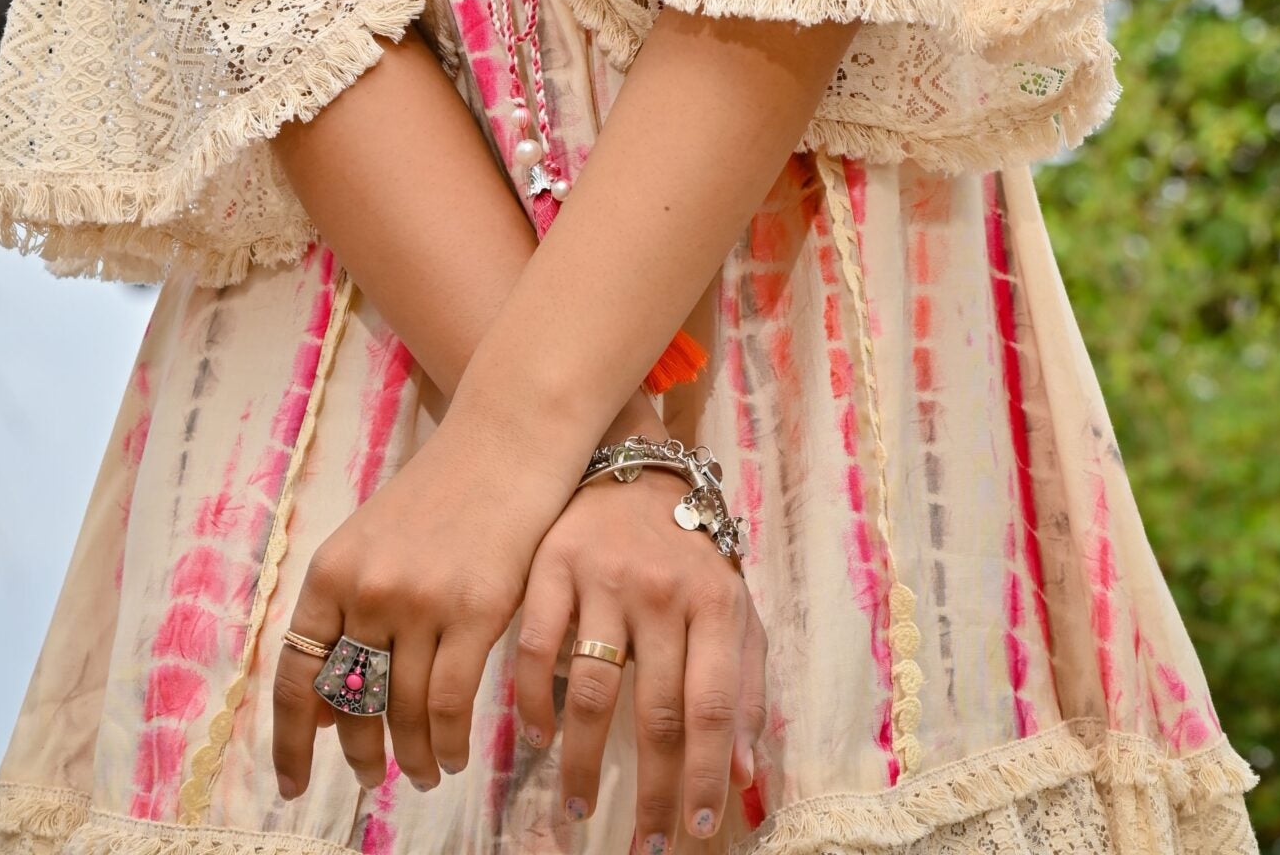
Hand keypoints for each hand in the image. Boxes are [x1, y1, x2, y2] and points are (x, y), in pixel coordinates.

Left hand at [270, 411, 568, 800]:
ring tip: (421, 772)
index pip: (296, 675)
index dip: (290, 741)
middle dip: (360, 753)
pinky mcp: (476, 610)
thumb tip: (319, 712)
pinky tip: (453, 756)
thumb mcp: (372, 546)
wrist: (504, 443)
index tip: (292, 785)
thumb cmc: (440, 496)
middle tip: (370, 778)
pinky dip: (449, 743)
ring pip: (406, 712)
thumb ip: (344, 619)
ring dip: (412, 756)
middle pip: (352, 703)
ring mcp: (421, 600)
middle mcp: (368, 588)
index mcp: (332, 571)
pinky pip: (452, 705)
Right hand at [513, 466, 766, 847]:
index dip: (703, 775)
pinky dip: (534, 702)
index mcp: (716, 603)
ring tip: (582, 809)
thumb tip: (746, 776)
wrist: (632, 463)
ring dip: (585, 763)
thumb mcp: (733, 608)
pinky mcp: (552, 564)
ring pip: (593, 690)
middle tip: (645, 846)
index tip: (694, 830)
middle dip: (652, 791)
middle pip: (656, 712)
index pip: (712, 707)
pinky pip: (536, 648)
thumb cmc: (689, 552)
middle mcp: (662, 591)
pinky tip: (538, 737)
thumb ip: (743, 689)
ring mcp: (604, 577)